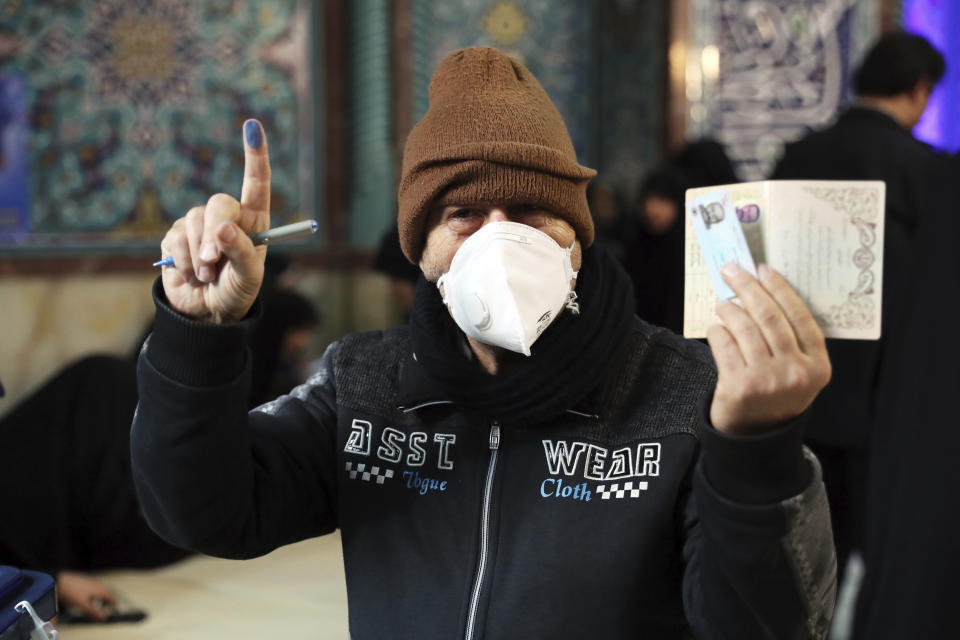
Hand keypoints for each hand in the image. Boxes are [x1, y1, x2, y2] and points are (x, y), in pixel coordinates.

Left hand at [57, 571, 116, 621]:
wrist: (61, 581)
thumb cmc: (71, 591)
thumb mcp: (83, 605)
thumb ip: (94, 611)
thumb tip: (103, 617)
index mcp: (101, 590)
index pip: (113, 598)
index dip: (114, 606)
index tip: (115, 611)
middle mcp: (99, 584)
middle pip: (109, 593)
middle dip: (109, 602)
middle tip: (108, 608)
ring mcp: (93, 582)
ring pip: (102, 591)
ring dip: (102, 598)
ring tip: (98, 605)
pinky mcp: (87, 581)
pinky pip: (96, 588)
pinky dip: (96, 595)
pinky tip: (90, 598)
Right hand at [159, 119, 271, 322]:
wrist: (208, 313)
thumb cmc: (237, 292)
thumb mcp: (249, 279)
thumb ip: (241, 253)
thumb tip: (222, 229)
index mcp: (254, 221)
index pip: (256, 183)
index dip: (255, 154)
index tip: (252, 126)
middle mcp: (227, 217)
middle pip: (218, 204)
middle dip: (214, 232)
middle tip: (214, 262)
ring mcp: (199, 224)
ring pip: (194, 224)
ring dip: (200, 256)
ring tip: (208, 276)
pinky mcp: (175, 237)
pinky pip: (175, 240)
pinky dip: (184, 263)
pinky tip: (192, 276)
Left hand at [707, 263, 830, 434]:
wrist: (757, 435)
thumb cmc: (777, 392)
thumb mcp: (799, 370)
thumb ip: (791, 337)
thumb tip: (762, 288)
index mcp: (818, 365)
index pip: (800, 316)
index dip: (779, 288)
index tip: (763, 269)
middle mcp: (796, 372)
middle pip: (770, 317)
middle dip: (748, 288)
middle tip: (732, 271)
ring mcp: (768, 380)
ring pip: (745, 328)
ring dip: (729, 309)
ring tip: (722, 303)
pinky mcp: (740, 386)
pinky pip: (724, 345)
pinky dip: (717, 331)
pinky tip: (716, 327)